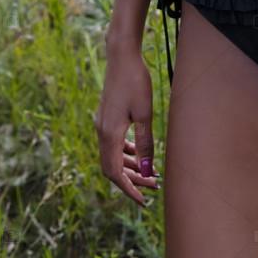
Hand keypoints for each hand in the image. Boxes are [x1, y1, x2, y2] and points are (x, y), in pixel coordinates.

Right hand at [94, 45, 159, 205]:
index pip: (114, 173)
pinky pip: (114, 143)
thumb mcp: (145, 113)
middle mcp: (102, 132)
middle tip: (155, 186)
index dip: (128, 189)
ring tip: (152, 172)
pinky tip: (140, 153)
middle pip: (114, 167)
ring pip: (114, 156)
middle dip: (133, 179)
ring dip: (131, 166)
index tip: (143, 201)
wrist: (122, 56)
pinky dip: (126, 153)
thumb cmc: (136, 81)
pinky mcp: (107, 117)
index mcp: (109, 134)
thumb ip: (146, 142)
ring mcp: (103, 124)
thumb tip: (148, 169)